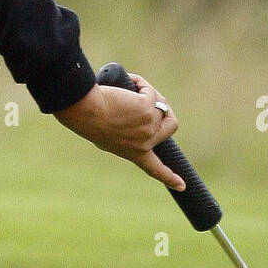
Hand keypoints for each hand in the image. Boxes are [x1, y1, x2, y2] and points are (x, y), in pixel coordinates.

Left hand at [54, 73, 184, 191]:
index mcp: (133, 153)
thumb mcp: (107, 135)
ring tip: (129, 87)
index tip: (182, 187)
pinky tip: (129, 81)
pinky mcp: (148, 110)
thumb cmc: (89, 120)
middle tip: (151, 97)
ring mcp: (149, 128)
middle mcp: (144, 144)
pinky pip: (151, 93)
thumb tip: (141, 115)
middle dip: (165, 109)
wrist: (85, 112)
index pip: (155, 169)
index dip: (169, 177)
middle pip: (171, 126)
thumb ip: (126, 134)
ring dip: (150, 93)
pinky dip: (141, 84)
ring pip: (162, 106)